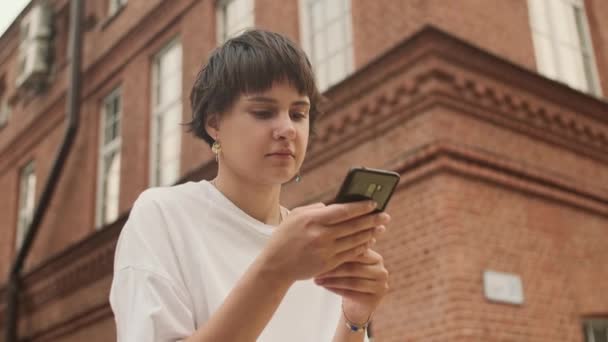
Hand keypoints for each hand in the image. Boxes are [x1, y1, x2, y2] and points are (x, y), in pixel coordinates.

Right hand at [258, 201, 389, 283]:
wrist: (275, 266)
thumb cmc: (284, 237)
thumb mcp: (295, 216)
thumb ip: (315, 209)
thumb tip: (335, 205)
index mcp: (312, 219)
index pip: (343, 210)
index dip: (361, 207)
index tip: (374, 203)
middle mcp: (320, 235)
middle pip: (353, 226)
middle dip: (372, 220)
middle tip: (385, 216)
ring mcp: (325, 251)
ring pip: (354, 240)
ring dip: (370, 234)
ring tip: (380, 228)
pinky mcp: (328, 264)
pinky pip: (350, 254)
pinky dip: (361, 247)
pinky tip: (368, 242)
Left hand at [313, 248, 389, 323]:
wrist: (357, 305)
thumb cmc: (349, 278)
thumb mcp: (349, 264)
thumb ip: (344, 252)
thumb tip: (323, 240)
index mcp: (376, 258)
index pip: (357, 253)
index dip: (338, 253)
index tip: (319, 253)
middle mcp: (382, 272)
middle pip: (354, 268)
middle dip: (333, 268)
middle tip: (316, 268)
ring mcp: (380, 287)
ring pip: (352, 282)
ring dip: (332, 280)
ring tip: (316, 279)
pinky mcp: (374, 300)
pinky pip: (352, 294)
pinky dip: (335, 289)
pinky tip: (324, 286)